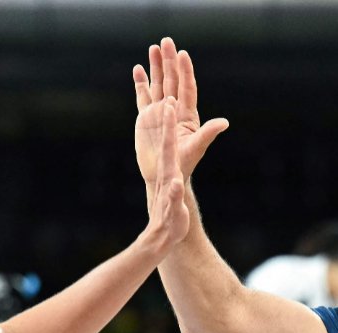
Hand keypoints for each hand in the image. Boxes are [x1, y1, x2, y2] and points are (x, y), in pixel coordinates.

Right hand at [133, 37, 228, 183]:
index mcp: (186, 113)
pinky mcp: (146, 117)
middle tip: (166, 41)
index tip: (182, 54)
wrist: (165, 174)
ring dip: (156, 66)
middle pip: (172, 79)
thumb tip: (225, 122)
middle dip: (169, 60)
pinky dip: (141, 82)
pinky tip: (138, 69)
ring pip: (158, 83)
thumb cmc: (183, 163)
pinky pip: (143, 96)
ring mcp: (160, 111)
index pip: (186, 87)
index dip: (185, 70)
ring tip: (153, 47)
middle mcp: (174, 108)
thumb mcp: (196, 148)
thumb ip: (208, 133)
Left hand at [137, 102, 188, 255]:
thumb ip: (174, 197)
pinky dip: (168, 136)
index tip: (169, 104)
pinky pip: (166, 152)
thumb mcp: (174, 212)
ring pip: (166, 141)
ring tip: (165, 100)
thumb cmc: (171, 225)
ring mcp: (166, 172)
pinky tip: (167, 127)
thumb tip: (176, 184)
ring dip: (166, 123)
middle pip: (166, 137)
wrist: (161, 235)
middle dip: (165, 116)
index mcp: (169, 174)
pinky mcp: (167, 177)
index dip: (169, 124)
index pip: (168, 144)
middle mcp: (165, 168)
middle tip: (167, 92)